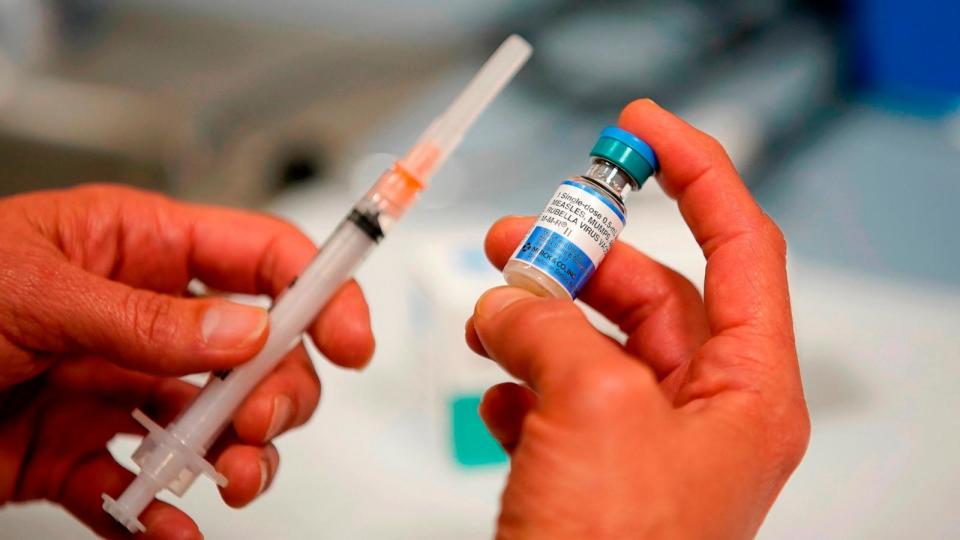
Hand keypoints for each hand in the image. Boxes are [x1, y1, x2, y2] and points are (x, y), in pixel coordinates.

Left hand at [0, 185, 373, 538]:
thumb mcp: (32, 288)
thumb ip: (147, 318)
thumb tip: (245, 333)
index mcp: (135, 247)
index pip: (259, 257)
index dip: (318, 290)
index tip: (349, 338)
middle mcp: (139, 320)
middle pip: (258, 352)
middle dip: (278, 390)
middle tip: (257, 421)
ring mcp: (114, 389)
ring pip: (215, 425)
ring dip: (239, 458)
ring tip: (228, 480)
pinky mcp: (80, 455)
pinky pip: (143, 490)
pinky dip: (164, 519)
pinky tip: (165, 527)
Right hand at [466, 100, 808, 538]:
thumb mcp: (592, 409)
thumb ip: (549, 327)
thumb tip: (506, 300)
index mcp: (747, 394)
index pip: (741, 247)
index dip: (697, 174)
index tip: (645, 132)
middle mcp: (705, 416)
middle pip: (654, 294)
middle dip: (585, 255)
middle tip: (520, 234)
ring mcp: (646, 447)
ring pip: (597, 345)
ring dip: (540, 319)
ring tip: (490, 311)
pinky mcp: (594, 475)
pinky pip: (562, 400)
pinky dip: (522, 383)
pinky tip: (496, 393)